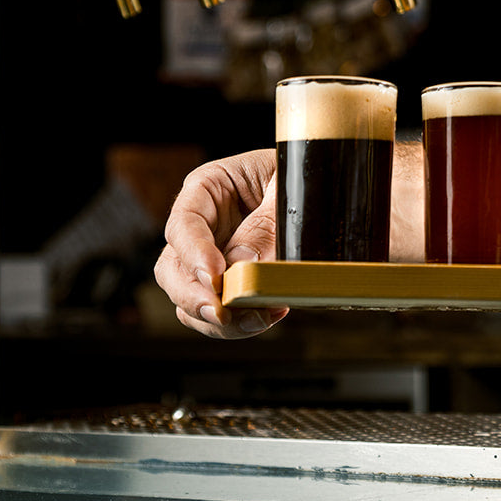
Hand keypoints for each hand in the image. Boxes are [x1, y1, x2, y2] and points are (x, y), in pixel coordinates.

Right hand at [152, 150, 288, 338]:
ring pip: (191, 299)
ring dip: (218, 319)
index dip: (193, 253)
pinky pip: (219, 313)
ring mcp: (214, 258)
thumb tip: (243, 263)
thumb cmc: (305, 178)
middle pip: (172, 269)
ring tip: (259, 317)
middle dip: (194, 296)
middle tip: (224, 312)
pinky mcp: (232, 283)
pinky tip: (271, 312)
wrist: (328, 190)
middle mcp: (204, 226)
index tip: (214, 277)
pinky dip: (239, 322)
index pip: (184, 222)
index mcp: (210, 187)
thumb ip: (266, 225)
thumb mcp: (288, 190)